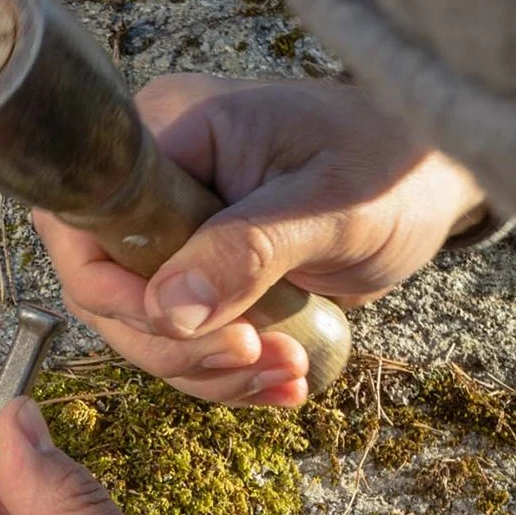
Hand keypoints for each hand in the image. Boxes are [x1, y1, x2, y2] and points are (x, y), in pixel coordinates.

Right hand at [33, 75, 489, 408]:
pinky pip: (180, 339)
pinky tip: (284, 381)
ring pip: (141, 328)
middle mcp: (153, 181)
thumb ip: (248, 251)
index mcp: (169, 133)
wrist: (428, 184)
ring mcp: (168, 231)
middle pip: (104, 289)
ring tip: (287, 372)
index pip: (87, 223)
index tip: (192, 325)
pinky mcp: (194, 274)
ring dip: (207, 371)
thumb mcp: (328, 207)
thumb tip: (168, 310)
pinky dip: (227, 375)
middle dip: (175, 344)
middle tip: (253, 356)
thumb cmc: (390, 168)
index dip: (117, 291)